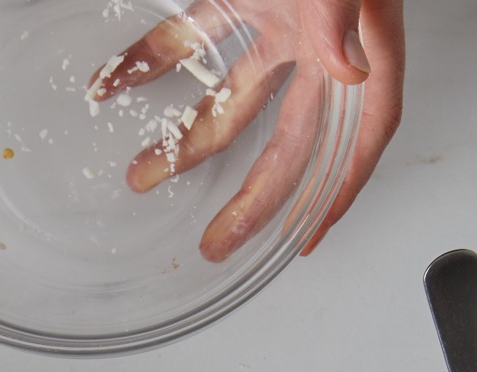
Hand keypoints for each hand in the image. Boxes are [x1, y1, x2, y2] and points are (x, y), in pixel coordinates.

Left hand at [88, 0, 403, 261]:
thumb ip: (343, 15)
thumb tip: (348, 72)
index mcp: (364, 43)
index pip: (359, 140)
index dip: (336, 193)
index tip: (305, 240)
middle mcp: (322, 41)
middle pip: (290, 139)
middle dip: (253, 196)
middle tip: (216, 242)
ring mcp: (280, 17)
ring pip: (232, 96)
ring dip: (185, 138)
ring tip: (141, 175)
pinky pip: (191, 34)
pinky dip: (149, 59)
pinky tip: (113, 82)